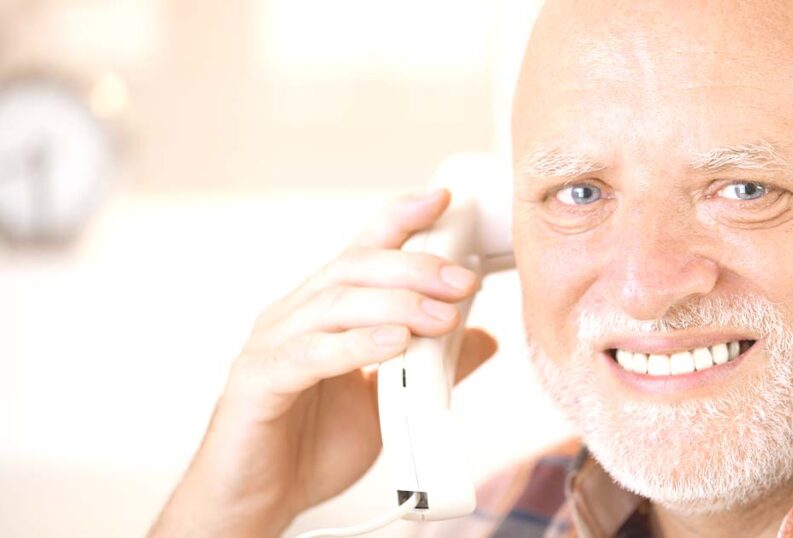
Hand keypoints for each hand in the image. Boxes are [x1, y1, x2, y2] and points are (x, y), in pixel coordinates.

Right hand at [149, 189, 496, 536]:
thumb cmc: (312, 447)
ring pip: (334, 303)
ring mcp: (270, 346)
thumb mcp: (388, 401)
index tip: (442, 199)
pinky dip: (355, 345)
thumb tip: (483, 337)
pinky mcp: (258, 383)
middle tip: (462, 280)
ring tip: (442, 317)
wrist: (257, 503)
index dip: (399, 219)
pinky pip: (309, 355)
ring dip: (396, 304)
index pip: (361, 251)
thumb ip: (430, 367)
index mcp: (322, 313)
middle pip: (353, 268)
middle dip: (413, 266)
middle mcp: (293, 317)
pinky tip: (394, 344)